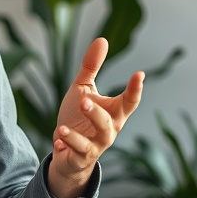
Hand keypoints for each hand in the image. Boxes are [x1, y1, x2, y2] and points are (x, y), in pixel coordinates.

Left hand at [48, 37, 143, 197]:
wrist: (66, 150)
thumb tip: (102, 39)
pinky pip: (75, 153)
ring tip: (63, 127)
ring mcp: (94, 146)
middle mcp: (108, 131)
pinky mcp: (79, 158)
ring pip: (93, 142)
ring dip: (78, 134)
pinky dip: (66, 146)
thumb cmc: (78, 116)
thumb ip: (91, 67)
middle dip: (96, 112)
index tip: (139, 74)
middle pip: (108, 123)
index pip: (129, 102)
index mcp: (113, 113)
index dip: (135, 89)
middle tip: (84, 100)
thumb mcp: (83, 89)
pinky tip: (57, 141)